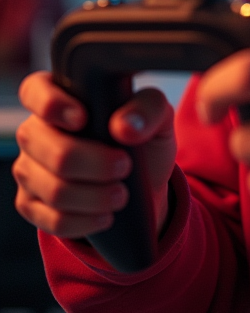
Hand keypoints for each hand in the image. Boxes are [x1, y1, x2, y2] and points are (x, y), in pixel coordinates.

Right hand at [14, 71, 176, 239]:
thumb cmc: (141, 139)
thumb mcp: (157, 117)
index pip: (35, 91)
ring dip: (94, 196)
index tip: (83, 119)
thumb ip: (148, 107)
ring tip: (121, 194)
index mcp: (61, 97)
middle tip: (125, 166)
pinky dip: (85, 221)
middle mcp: (36, 130)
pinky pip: (52, 219)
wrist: (140, 186)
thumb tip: (124, 127)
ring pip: (54, 189)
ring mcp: (29, 168)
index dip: (52, 105)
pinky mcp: (30, 204)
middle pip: (53, 151)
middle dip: (95, 164)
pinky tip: (105, 215)